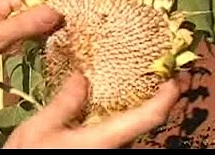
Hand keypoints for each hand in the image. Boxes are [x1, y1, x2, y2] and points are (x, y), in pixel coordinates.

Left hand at [0, 0, 63, 66]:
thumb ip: (28, 24)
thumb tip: (61, 12)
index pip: (52, 0)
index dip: (62, 19)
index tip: (65, 39)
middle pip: (46, 3)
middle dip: (51, 23)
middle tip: (51, 46)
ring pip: (36, 9)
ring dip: (40, 27)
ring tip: (37, 46)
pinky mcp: (0, 4)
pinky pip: (24, 12)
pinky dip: (29, 27)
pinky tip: (26, 42)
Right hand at [3, 72, 179, 148]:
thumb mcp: (39, 129)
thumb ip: (64, 103)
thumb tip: (82, 76)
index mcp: (104, 140)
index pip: (148, 118)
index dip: (167, 97)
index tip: (175, 75)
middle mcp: (113, 150)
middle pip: (145, 122)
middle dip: (156, 96)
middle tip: (159, 69)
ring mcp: (107, 152)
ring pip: (131, 128)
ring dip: (139, 104)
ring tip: (135, 77)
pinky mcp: (98, 151)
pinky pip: (118, 132)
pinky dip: (122, 113)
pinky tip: (109, 100)